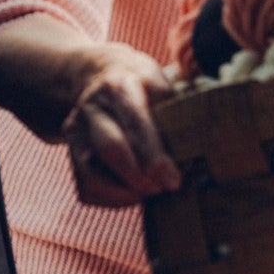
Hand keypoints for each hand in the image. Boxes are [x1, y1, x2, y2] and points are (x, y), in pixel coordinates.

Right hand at [59, 44, 181, 206]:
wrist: (100, 74)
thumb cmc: (143, 84)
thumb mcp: (161, 84)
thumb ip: (177, 110)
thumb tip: (203, 147)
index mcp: (121, 86)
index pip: (135, 123)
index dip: (154, 157)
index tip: (173, 181)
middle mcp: (93, 107)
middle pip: (110, 149)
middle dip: (138, 177)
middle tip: (162, 189)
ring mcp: (76, 129)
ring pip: (91, 174)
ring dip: (123, 192)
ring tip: (149, 192)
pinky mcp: (70, 149)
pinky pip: (85, 186)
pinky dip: (110, 198)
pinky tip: (132, 193)